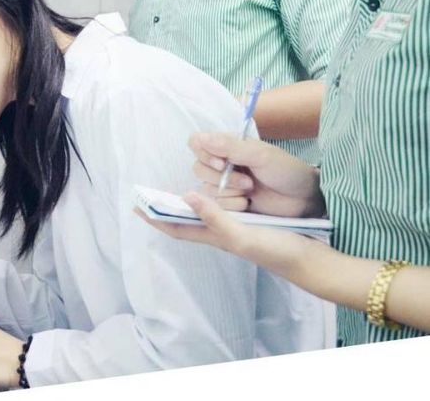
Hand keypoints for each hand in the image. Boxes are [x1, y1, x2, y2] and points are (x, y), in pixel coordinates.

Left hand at [135, 191, 313, 268]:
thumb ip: (215, 217)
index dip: (156, 219)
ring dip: (188, 200)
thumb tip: (186, 197)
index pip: (177, 228)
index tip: (137, 207)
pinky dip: (212, 195)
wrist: (309, 258)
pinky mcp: (249, 220)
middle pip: (187, 219)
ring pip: (203, 211)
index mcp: (214, 236)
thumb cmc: (275, 250)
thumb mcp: (242, 235)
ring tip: (174, 187)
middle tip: (152, 192)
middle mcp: (221, 231)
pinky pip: (221, 205)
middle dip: (168, 207)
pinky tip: (215, 187)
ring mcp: (235, 226)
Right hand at [189, 132, 324, 217]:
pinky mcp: (228, 204)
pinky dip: (231, 205)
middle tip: (247, 181)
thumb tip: (200, 138)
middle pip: (198, 168)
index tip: (222, 163)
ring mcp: (224, 184)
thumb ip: (230, 147)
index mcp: (227, 146)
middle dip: (222, 178)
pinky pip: (214, 206)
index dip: (203, 153)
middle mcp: (222, 163)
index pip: (196, 143)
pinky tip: (248, 203)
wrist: (304, 200)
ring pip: (205, 189)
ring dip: (229, 192)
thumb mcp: (260, 155)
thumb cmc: (286, 170)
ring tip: (250, 191)